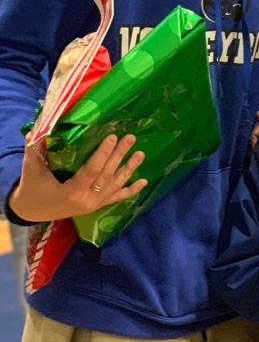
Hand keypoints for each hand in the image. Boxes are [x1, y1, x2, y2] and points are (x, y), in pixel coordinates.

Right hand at [9, 134, 145, 222]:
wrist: (31, 212)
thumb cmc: (32, 189)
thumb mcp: (31, 170)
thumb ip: (34, 150)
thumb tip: (36, 130)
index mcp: (71, 193)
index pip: (92, 171)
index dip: (103, 154)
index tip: (112, 137)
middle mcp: (87, 201)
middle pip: (107, 175)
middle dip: (119, 155)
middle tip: (130, 138)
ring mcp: (94, 205)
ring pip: (115, 185)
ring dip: (129, 169)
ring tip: (141, 153)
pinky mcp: (96, 206)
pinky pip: (116, 198)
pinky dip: (131, 190)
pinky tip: (144, 182)